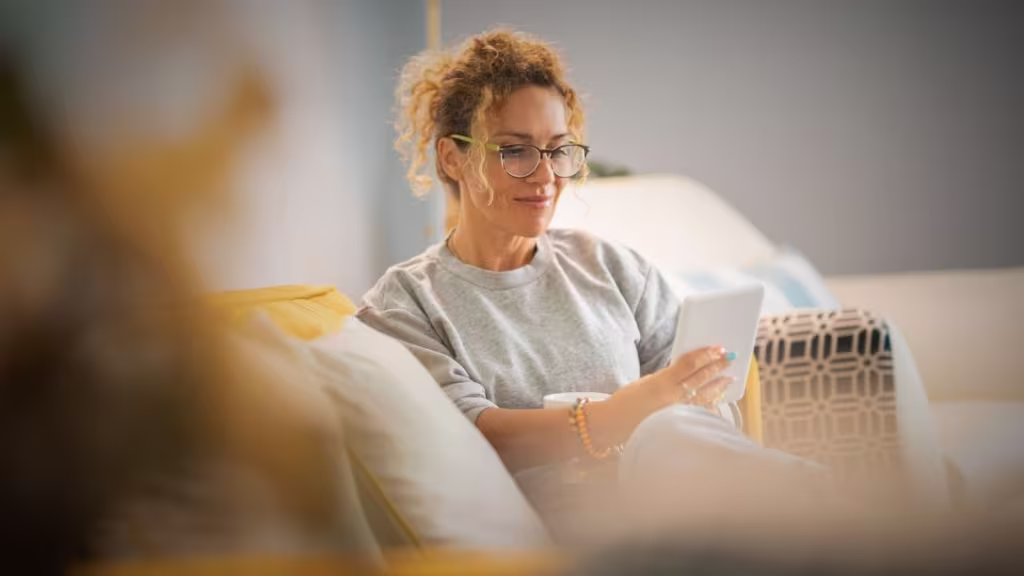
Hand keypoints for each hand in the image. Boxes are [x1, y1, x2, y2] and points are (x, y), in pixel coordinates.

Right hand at [596, 347, 734, 443]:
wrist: (615, 424)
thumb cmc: (626, 402)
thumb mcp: (645, 381)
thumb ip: (666, 375)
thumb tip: (685, 369)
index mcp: (662, 383)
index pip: (689, 365)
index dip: (705, 355)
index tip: (717, 348)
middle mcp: (672, 398)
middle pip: (701, 378)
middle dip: (717, 366)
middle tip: (729, 358)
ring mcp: (677, 412)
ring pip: (705, 396)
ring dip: (718, 385)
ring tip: (729, 378)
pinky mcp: (678, 423)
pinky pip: (700, 411)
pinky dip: (710, 403)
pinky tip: (717, 398)